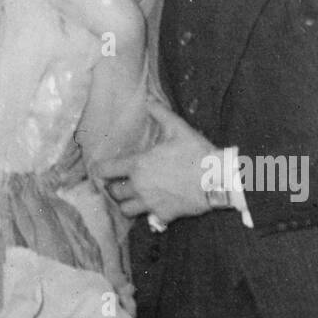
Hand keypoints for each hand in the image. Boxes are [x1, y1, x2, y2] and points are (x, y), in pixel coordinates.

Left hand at [99, 99, 219, 220]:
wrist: (218, 179)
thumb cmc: (196, 152)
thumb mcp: (178, 128)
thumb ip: (160, 113)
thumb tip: (148, 98)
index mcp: (138, 165)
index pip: (106, 170)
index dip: (100, 169)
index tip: (100, 169)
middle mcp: (139, 186)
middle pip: (113, 192)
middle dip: (113, 187)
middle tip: (119, 182)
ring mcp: (150, 203)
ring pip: (126, 210)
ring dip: (127, 203)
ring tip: (132, 196)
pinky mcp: (164, 216)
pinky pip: (148, 219)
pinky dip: (149, 214)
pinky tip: (155, 206)